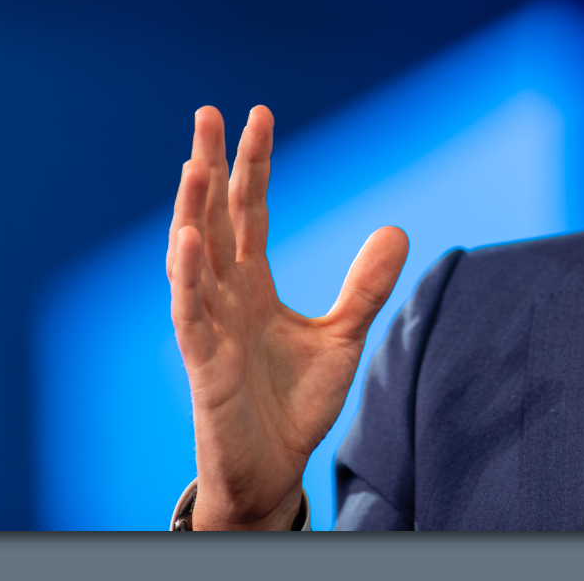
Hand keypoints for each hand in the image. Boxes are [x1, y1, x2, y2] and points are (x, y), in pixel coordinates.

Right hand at [167, 105, 408, 529]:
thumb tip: (396, 227)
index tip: (258, 114)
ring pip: (194, 258)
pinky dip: (187, 277)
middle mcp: (224, 296)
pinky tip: (186, 239)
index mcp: (251, 284)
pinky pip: (190, 314)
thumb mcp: (342, 336)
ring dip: (191, 210)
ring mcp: (210, 327)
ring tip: (194, 163)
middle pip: (215, 219)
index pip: (251, 211)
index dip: (254, 164)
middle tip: (207, 112)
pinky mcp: (205, 364)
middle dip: (211, 167)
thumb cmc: (293, 405)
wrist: (273, 471)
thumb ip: (364, 285)